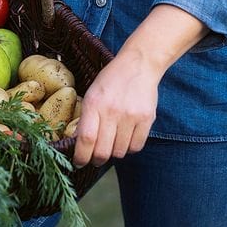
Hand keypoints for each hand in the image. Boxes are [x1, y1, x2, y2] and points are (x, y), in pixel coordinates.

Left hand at [73, 50, 159, 166]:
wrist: (138, 65)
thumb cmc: (111, 80)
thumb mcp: (92, 94)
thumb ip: (86, 118)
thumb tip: (79, 144)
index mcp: (94, 104)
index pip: (86, 139)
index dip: (81, 156)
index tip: (79, 162)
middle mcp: (112, 111)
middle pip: (103, 151)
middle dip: (97, 160)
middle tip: (96, 159)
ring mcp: (131, 116)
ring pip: (120, 152)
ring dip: (114, 153)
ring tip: (113, 144)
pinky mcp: (147, 119)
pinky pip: (136, 146)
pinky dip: (130, 148)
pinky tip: (126, 139)